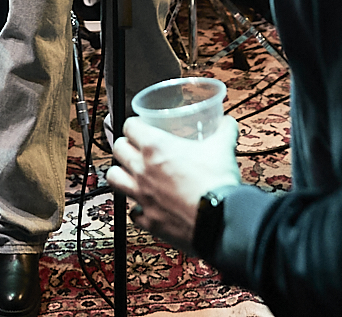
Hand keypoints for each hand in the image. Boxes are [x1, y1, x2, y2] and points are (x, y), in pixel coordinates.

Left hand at [106, 117, 242, 252]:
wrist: (219, 220)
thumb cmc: (216, 183)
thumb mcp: (222, 147)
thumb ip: (224, 130)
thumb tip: (227, 122)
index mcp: (155, 147)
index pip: (129, 126)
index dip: (135, 124)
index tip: (141, 126)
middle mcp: (142, 170)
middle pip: (118, 149)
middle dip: (125, 145)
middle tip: (135, 147)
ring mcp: (142, 196)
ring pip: (114, 178)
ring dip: (121, 173)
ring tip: (131, 173)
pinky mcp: (148, 219)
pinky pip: (133, 212)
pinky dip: (138, 208)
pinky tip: (147, 205)